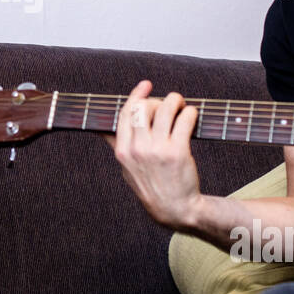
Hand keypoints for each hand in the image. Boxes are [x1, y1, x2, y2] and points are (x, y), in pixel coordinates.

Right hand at [103, 80, 200, 229]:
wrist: (174, 209)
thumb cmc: (151, 187)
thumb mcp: (127, 169)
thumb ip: (117, 146)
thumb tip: (102, 128)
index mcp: (123, 151)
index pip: (126, 113)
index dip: (137, 95)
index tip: (146, 85)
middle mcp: (137, 149)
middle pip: (144, 107)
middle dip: (158, 100)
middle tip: (169, 105)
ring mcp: (157, 150)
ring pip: (165, 108)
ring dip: (176, 101)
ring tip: (182, 105)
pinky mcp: (177, 151)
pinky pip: (184, 119)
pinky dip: (190, 112)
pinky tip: (191, 115)